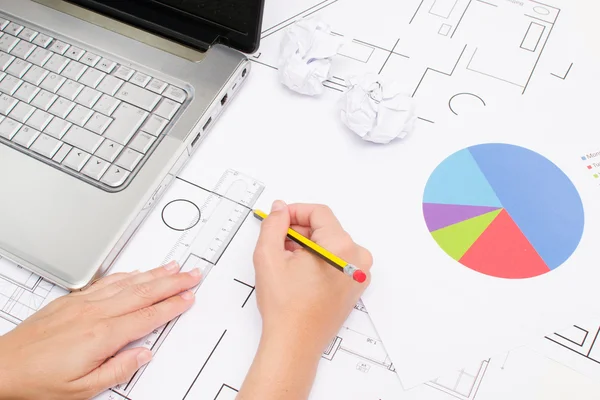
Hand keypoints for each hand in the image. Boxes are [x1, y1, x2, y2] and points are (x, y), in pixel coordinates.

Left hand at [0, 262, 200, 399]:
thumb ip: (118, 369)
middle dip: (172, 281)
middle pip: (143, 292)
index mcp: (102, 335)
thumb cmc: (38, 381)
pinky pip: (106, 282)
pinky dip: (126, 275)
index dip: (172, 305)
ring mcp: (83, 303)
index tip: (188, 297)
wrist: (2, 367)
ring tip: (172, 266)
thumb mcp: (83, 389)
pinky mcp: (71, 300)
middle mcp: (95, 313)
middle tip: (191, 273)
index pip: (148, 316)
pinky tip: (136, 272)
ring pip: (127, 282)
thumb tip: (143, 354)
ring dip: (153, 273)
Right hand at [238, 201, 371, 398]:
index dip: (295, 212)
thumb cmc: (285, 307)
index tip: (279, 219)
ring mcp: (359, 273)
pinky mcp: (355, 285)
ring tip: (287, 262)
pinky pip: (337, 260)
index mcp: (341, 247)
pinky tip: (299, 273)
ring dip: (308, 246)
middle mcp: (357, 258)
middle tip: (278, 243)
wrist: (295, 343)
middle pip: (326, 228)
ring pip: (330, 244)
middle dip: (300, 232)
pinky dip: (318, 259)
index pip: (319, 213)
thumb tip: (280, 209)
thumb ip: (274, 224)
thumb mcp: (269, 256)